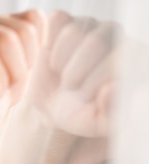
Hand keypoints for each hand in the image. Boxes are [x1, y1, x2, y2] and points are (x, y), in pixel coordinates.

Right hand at [28, 11, 119, 137]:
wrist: (50, 107)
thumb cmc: (80, 114)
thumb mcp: (97, 122)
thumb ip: (111, 111)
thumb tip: (110, 89)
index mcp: (134, 58)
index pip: (124, 54)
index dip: (99, 77)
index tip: (85, 97)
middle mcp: (116, 36)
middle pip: (97, 41)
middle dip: (77, 70)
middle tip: (69, 88)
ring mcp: (90, 25)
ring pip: (75, 31)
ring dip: (62, 61)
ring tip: (61, 76)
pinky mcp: (65, 20)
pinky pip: (57, 21)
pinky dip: (49, 44)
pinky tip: (52, 63)